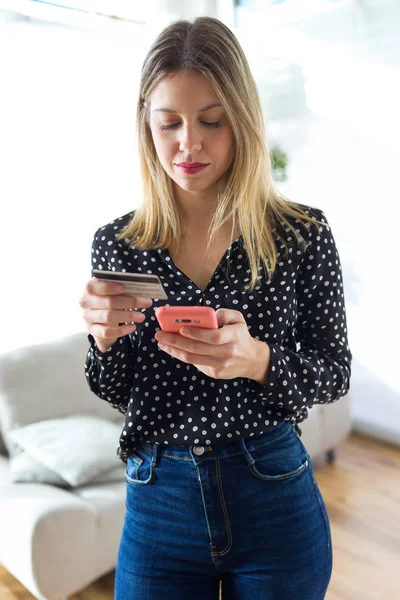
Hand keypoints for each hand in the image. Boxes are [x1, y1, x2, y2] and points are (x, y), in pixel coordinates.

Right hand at [79, 278, 152, 352]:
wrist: (99, 316)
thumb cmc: (108, 297)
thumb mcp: (111, 290)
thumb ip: (120, 288)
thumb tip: (139, 288)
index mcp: (88, 289)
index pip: (93, 287)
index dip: (108, 287)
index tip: (123, 288)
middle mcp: (85, 302)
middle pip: (108, 302)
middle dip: (130, 302)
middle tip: (147, 302)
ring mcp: (87, 317)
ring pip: (108, 317)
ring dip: (128, 316)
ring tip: (142, 316)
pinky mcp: (92, 330)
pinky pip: (107, 332)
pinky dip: (121, 330)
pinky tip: (132, 327)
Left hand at [154, 308, 269, 380]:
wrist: (252, 360)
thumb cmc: (241, 335)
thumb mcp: (238, 319)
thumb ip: (225, 313)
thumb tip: (210, 315)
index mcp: (234, 336)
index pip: (214, 336)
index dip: (196, 333)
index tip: (181, 328)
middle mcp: (227, 352)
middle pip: (197, 348)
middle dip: (175, 341)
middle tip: (160, 334)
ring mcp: (220, 365)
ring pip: (192, 359)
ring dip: (174, 351)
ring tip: (161, 343)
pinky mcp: (215, 373)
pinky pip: (195, 364)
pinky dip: (182, 356)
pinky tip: (173, 349)